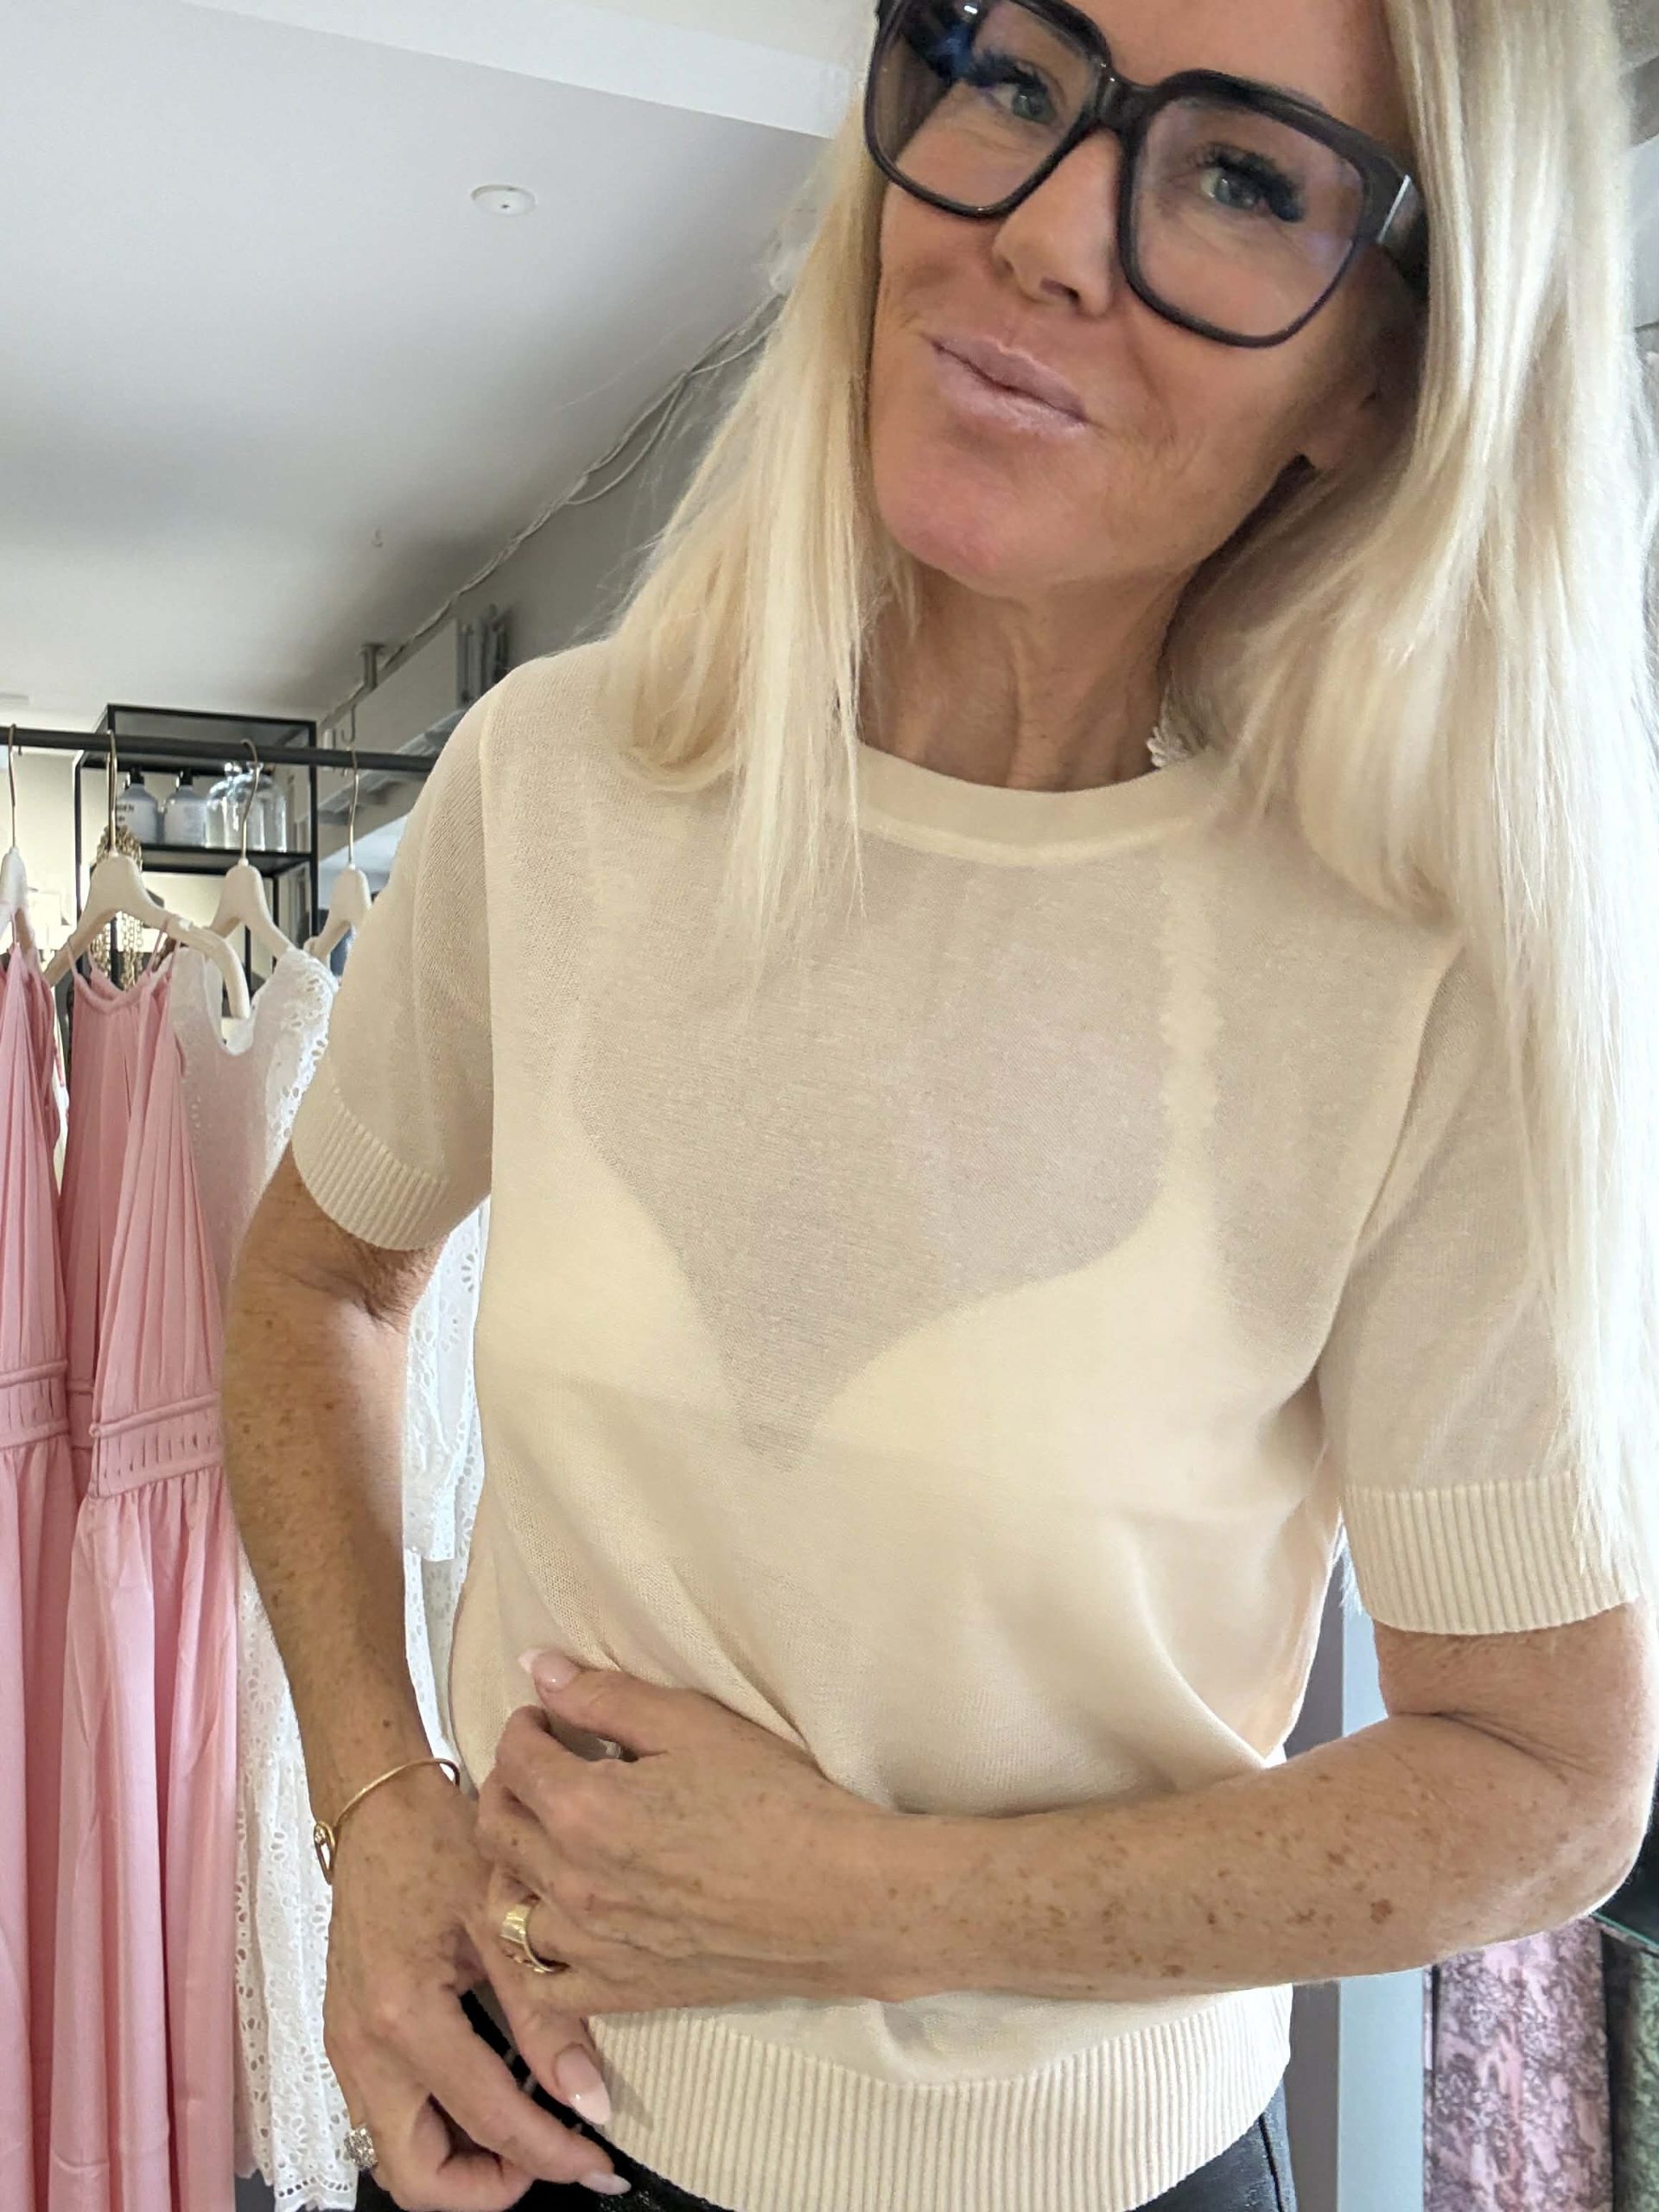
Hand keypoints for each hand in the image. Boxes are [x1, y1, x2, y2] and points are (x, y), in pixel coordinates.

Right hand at [322, 1760, 628, 2208]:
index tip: (597, 2163)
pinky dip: (440, 2128)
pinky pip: (389, 2116)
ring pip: (398, 2155)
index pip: (487, 2120)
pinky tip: (492, 2093)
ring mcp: (348, 2046)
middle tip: (555, 2157)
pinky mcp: (349, 2038)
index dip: (550, 2156)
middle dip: (490, 2187)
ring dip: (462, 2164)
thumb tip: (589, 2096)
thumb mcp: (503, 1916)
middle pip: (417, 2175)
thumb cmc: (437, 1841)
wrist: (378, 1804)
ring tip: (530, 2133)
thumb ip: (545, 2012)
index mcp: (404, 2014)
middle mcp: (363, 2045)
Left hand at [471, 1654, 913, 2018]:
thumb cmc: (777, 1802)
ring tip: (542, 1839)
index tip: (545, 1719)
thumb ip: (607, 1697)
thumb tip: (541, 1670)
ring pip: (507, 1909)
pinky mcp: (624, 1990)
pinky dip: (532, 1952)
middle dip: (505, 1787)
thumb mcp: (694, 1726)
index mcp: (585, 1809)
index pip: (515, 1759)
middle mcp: (574, 1882)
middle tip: (538, 1768)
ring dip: (511, 1866)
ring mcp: (595, 1945)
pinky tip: (557, 1920)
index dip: (524, 1727)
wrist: (840, 1898)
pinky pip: (544, 1983)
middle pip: (497, 1830)